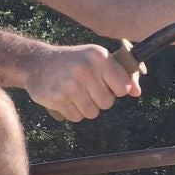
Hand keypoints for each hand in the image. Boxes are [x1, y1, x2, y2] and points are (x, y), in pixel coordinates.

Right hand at [25, 43, 141, 120]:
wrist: (38, 62)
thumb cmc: (75, 62)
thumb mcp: (97, 60)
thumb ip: (121, 74)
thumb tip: (136, 92)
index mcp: (99, 57)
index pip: (123, 87)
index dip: (115, 89)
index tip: (104, 84)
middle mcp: (85, 69)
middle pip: (107, 103)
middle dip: (98, 100)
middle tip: (86, 88)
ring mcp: (70, 85)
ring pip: (92, 113)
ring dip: (85, 108)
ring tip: (75, 93)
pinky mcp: (57, 98)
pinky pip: (76, 117)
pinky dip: (72, 112)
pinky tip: (65, 98)